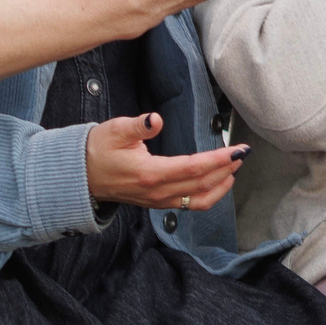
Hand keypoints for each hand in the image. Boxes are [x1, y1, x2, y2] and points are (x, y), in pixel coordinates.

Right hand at [84, 114, 245, 207]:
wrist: (81, 176)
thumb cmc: (98, 150)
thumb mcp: (114, 131)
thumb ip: (136, 126)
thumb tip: (154, 120)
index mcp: (150, 173)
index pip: (194, 168)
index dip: (219, 159)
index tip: (237, 149)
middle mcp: (158, 191)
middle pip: (203, 184)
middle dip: (227, 169)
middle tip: (244, 154)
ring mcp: (159, 201)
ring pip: (200, 200)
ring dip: (222, 185)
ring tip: (235, 167)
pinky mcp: (159, 203)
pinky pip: (191, 204)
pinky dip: (210, 194)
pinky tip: (219, 182)